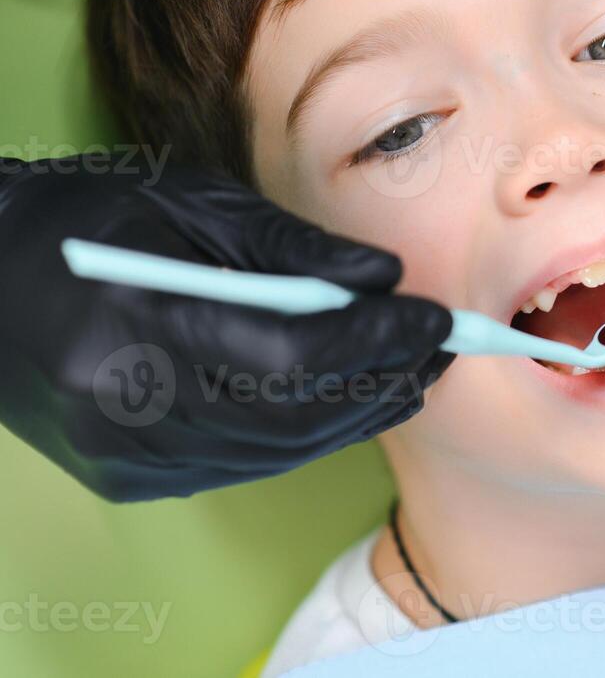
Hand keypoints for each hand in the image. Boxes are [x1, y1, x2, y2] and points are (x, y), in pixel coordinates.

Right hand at [0, 155, 452, 500]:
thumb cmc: (84, 222)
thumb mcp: (188, 204)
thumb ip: (291, 246)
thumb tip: (384, 277)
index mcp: (137, 328)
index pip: (292, 358)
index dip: (376, 342)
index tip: (437, 319)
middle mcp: (128, 409)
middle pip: (295, 415)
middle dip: (383, 381)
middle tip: (443, 347)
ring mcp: (127, 455)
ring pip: (278, 450)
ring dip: (358, 414)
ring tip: (413, 372)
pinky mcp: (131, 477)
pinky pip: (246, 462)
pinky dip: (307, 432)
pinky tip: (349, 400)